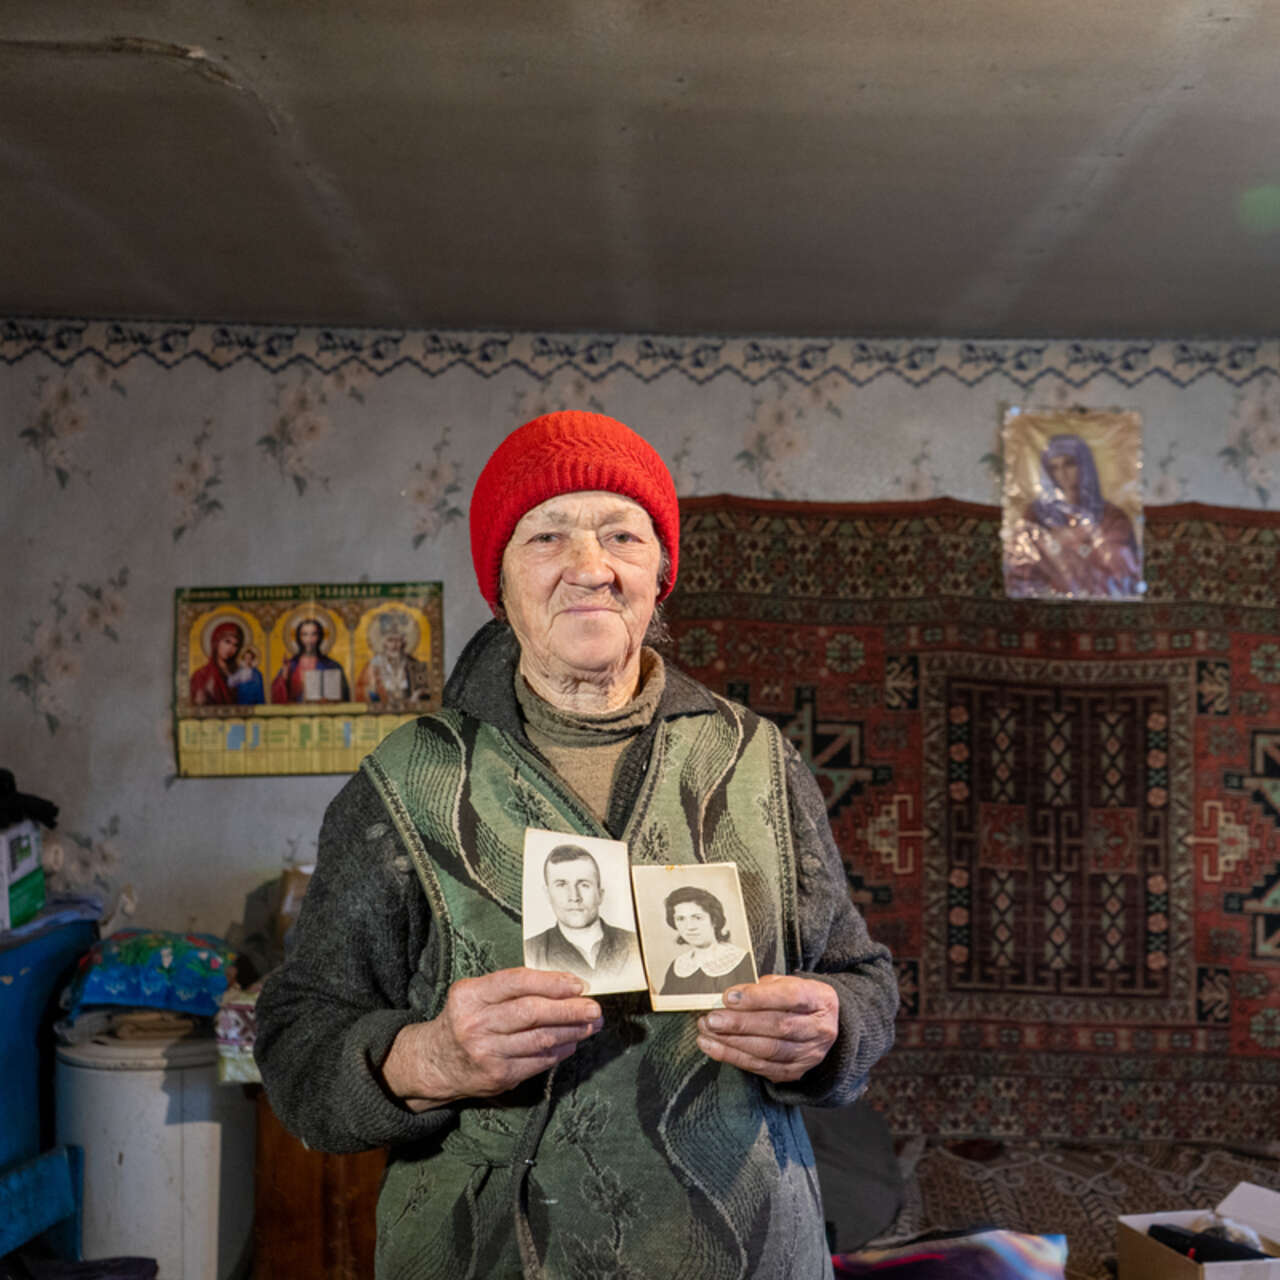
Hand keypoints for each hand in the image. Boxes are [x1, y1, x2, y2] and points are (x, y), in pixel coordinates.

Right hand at [382, 967, 602, 1109]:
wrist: (436, 1061)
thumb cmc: (467, 1019)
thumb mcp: (477, 994)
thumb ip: (513, 987)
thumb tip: (564, 985)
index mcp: (470, 995)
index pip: (517, 982)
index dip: (551, 982)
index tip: (578, 984)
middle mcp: (476, 1024)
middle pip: (532, 1012)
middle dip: (569, 1009)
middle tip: (594, 1007)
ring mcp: (486, 1053)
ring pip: (540, 1039)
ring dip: (572, 1032)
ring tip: (591, 1024)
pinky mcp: (497, 1076)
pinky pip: (537, 1062)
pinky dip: (559, 1051)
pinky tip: (571, 1043)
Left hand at [695, 974, 837, 1083]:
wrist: (823, 1026)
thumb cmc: (797, 999)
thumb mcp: (787, 983)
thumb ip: (763, 988)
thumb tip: (731, 997)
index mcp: (820, 999)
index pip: (790, 997)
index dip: (758, 997)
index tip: (728, 997)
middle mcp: (819, 1029)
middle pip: (778, 1027)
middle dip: (739, 1024)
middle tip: (712, 1019)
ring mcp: (808, 1054)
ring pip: (768, 1051)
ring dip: (732, 1043)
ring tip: (707, 1033)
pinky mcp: (794, 1072)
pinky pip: (762, 1068)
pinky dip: (735, 1058)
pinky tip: (714, 1047)